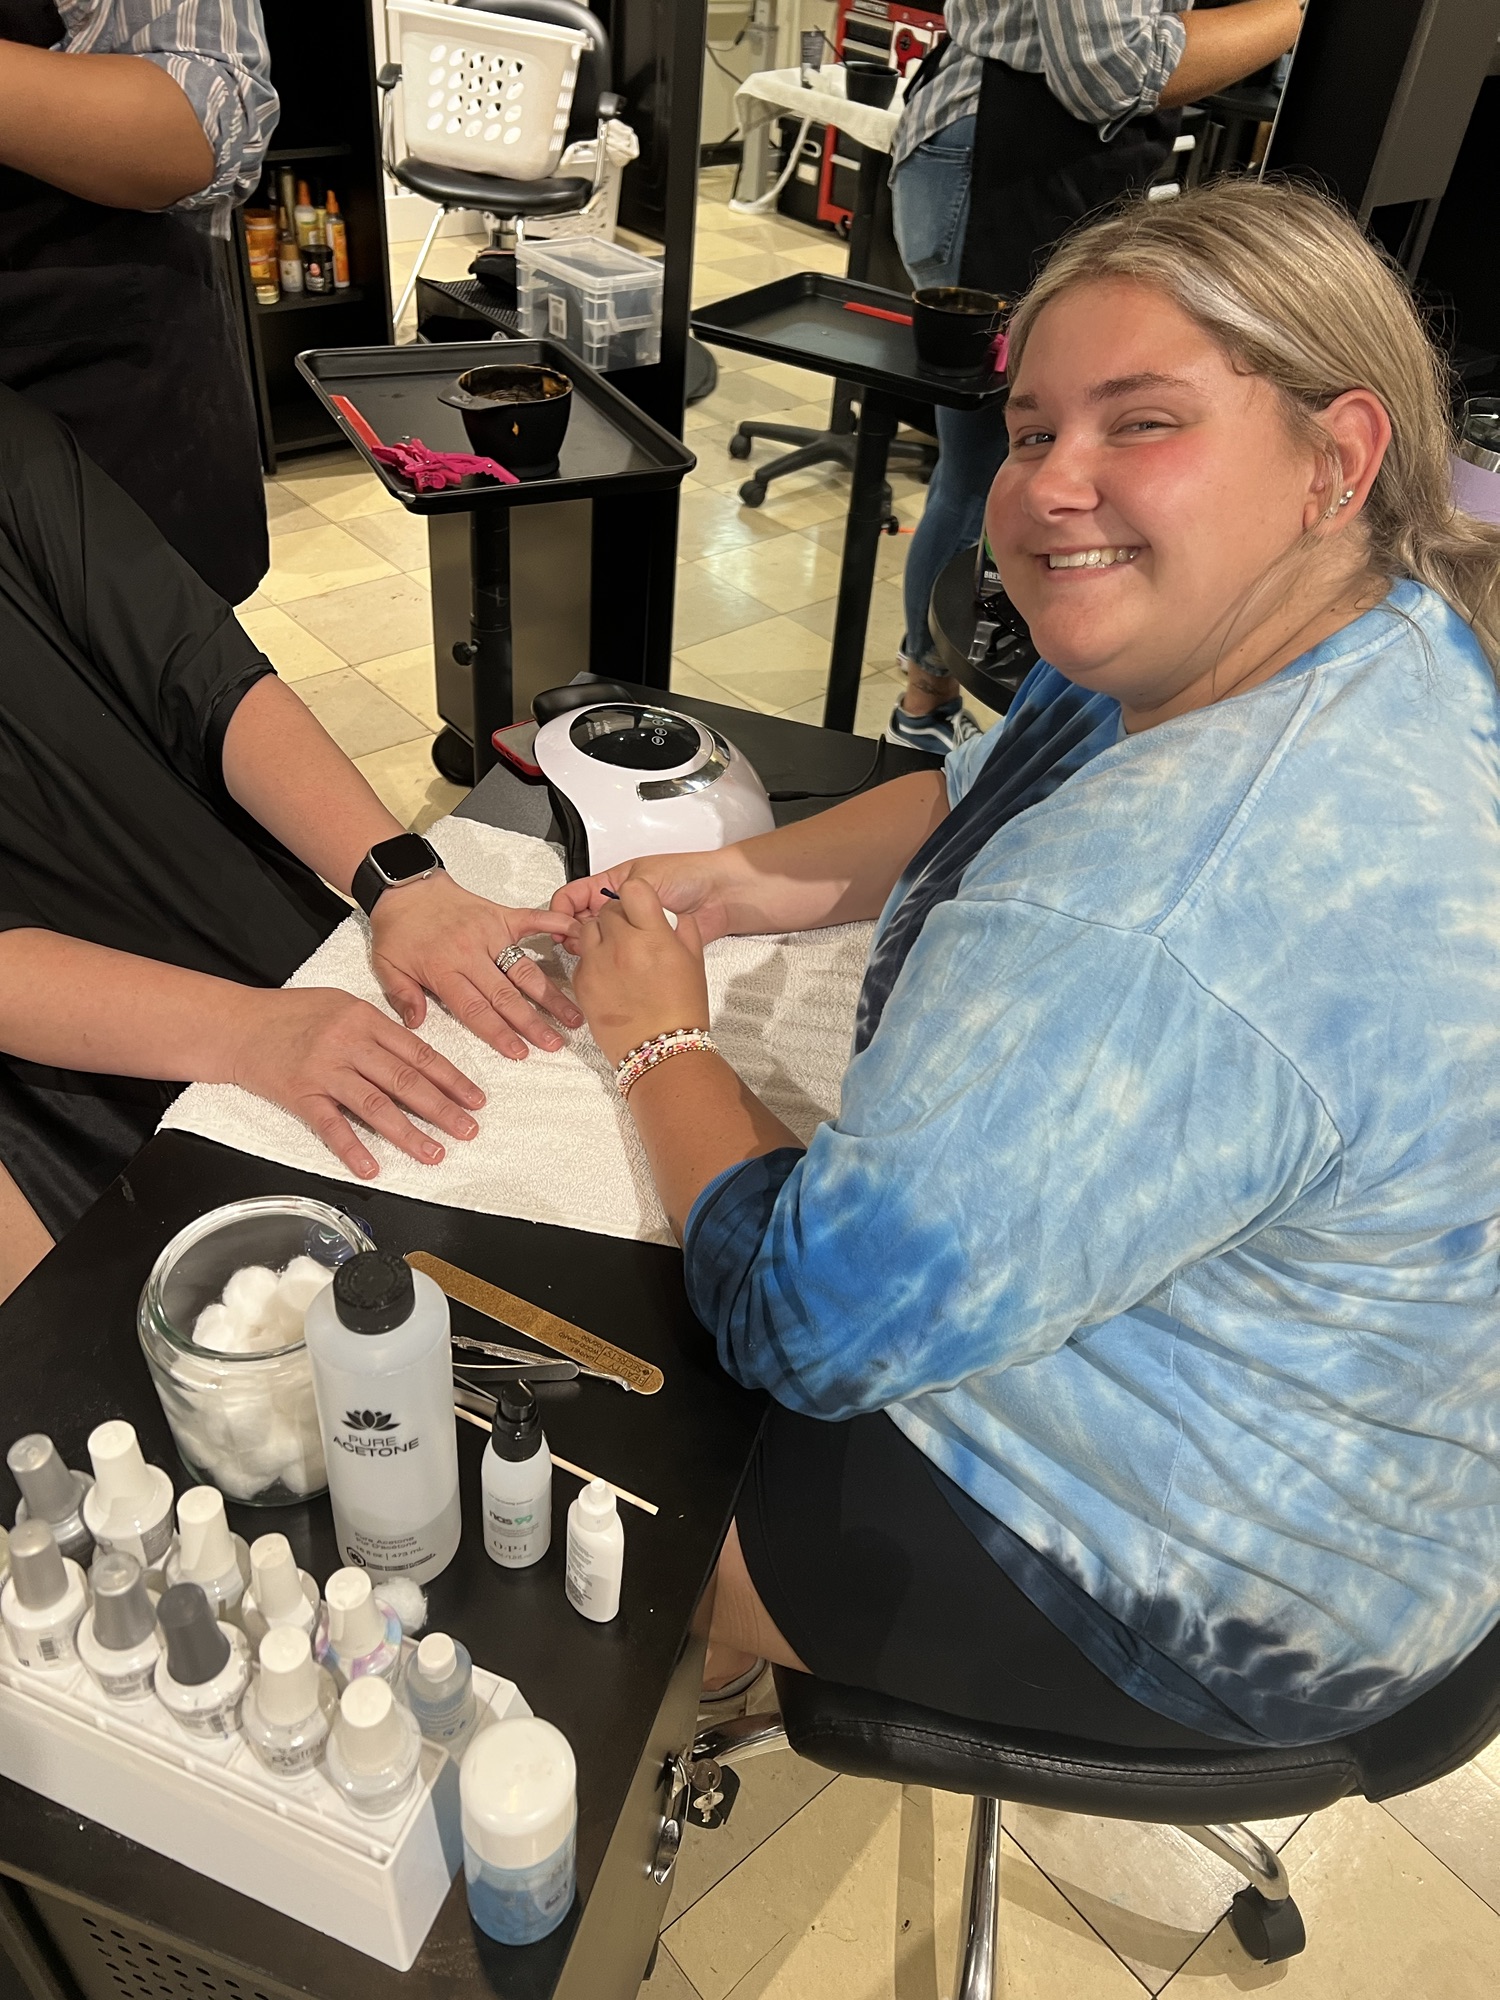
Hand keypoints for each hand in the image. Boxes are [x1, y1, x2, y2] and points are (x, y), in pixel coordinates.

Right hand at [226, 987, 488, 1179]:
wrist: (236, 1025)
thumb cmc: (289, 1013)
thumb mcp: (340, 1004)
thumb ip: (378, 1027)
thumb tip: (417, 1052)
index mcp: (364, 1018)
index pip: (418, 1053)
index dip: (451, 1078)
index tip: (474, 1098)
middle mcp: (348, 1043)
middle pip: (404, 1080)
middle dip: (442, 1109)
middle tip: (467, 1130)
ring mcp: (324, 1070)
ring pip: (375, 1105)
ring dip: (408, 1133)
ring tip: (434, 1153)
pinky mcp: (300, 1094)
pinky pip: (331, 1125)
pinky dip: (352, 1148)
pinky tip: (372, 1168)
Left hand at [369, 871, 579, 1058]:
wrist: (404, 886)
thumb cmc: (397, 927)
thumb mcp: (386, 966)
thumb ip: (401, 996)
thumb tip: (416, 1025)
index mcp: (443, 969)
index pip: (476, 1009)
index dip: (499, 1033)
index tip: (519, 1052)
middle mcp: (471, 953)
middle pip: (507, 996)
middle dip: (533, 1023)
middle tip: (554, 1043)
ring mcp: (490, 933)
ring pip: (525, 969)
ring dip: (550, 994)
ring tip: (572, 1015)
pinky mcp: (500, 915)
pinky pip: (533, 920)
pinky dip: (556, 925)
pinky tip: (578, 936)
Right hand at [549, 850, 741, 943]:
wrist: (723, 895)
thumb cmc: (690, 876)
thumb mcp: (646, 878)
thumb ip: (618, 896)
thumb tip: (594, 915)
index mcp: (614, 884)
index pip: (575, 895)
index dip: (563, 909)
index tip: (560, 924)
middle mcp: (620, 908)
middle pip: (583, 922)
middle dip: (574, 931)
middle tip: (575, 941)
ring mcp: (632, 929)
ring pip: (600, 943)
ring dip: (592, 948)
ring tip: (592, 952)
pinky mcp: (645, 948)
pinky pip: (623, 957)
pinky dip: (614, 961)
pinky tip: (612, 964)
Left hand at [564, 880, 710, 1066]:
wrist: (660, 1051)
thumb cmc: (681, 1010)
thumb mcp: (694, 962)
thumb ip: (683, 930)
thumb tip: (672, 916)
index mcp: (653, 936)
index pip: (633, 889)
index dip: (636, 896)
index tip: (639, 906)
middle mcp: (622, 945)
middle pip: (608, 910)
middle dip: (619, 918)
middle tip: (632, 936)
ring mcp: (598, 964)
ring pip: (588, 929)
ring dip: (601, 936)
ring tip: (617, 955)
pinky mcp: (581, 983)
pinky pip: (581, 957)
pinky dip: (592, 960)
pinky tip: (610, 977)